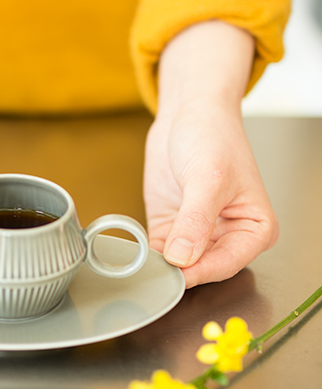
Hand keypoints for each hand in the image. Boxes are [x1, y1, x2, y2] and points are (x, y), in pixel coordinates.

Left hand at [144, 20, 278, 287]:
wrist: (188, 115)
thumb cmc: (213, 137)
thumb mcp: (207, 178)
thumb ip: (196, 220)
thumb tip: (184, 257)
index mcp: (254, 230)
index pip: (226, 264)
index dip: (199, 271)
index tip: (175, 273)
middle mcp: (227, 237)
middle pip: (201, 269)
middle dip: (178, 271)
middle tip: (153, 270)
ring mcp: (196, 235)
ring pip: (178, 265)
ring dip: (158, 266)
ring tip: (141, 262)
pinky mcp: (170, 229)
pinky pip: (158, 252)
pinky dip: (146, 255)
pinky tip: (135, 253)